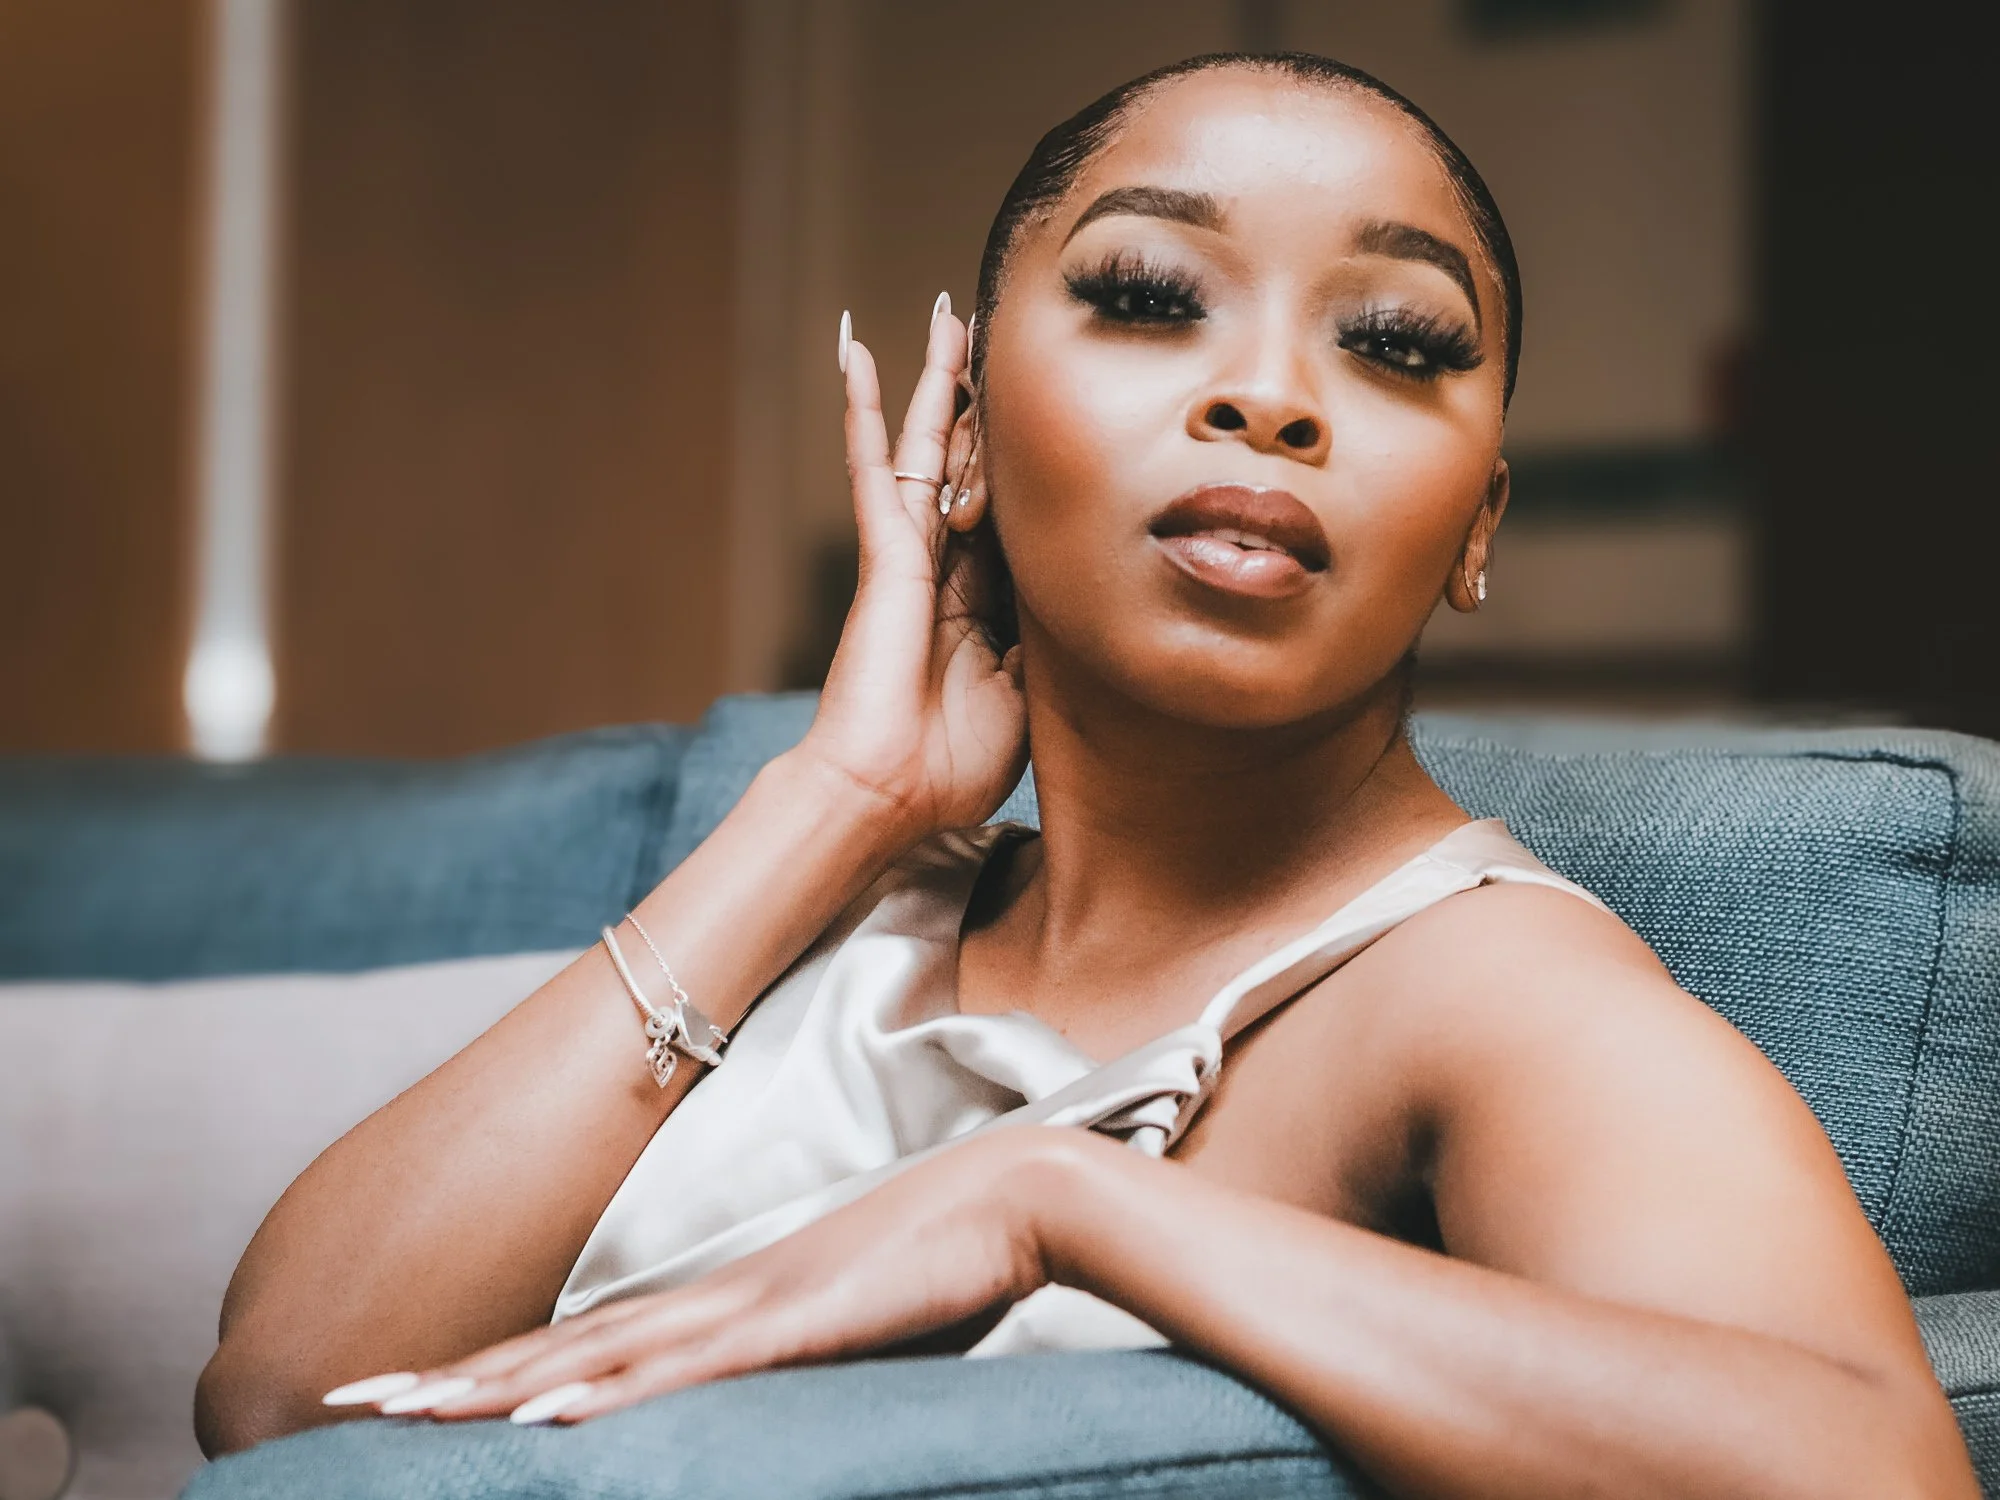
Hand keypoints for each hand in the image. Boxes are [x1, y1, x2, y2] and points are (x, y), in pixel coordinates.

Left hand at [369, 1130, 1067, 1425]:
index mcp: (727, 1303)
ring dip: (491, 1389)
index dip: (494, 1373)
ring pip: (594, 1356)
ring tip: (398, 1413)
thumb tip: (766, 1398)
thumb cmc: (951, 1260)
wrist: (1019, 1194)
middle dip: (451, 1382)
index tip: (414, 1395)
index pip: (587, 1346)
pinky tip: (536, 1419)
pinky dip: (603, 1394)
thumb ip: (800, 1358)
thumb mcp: (858, 1325)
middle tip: (347, 1404)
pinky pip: (683, 1369)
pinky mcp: (793, 1323)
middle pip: (560, 1348)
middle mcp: (715, 1299)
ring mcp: (749, 1306)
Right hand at [796, 301, 1027, 842]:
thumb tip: (1087, 609)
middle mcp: (946, 568)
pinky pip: (873, 466)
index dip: (1032, 465)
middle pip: (970, 464)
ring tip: (947, 316)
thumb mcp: (1031, 696)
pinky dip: (864, 409)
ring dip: (934, 380)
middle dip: (981, 403)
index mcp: (983, 604)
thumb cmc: (954, 764)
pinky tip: (856, 352)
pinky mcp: (884, 553)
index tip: (1055, 419)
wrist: (892, 793)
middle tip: (994, 334)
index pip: (1013, 514)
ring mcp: (911, 556)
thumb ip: (1050, 645)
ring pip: (927, 447)